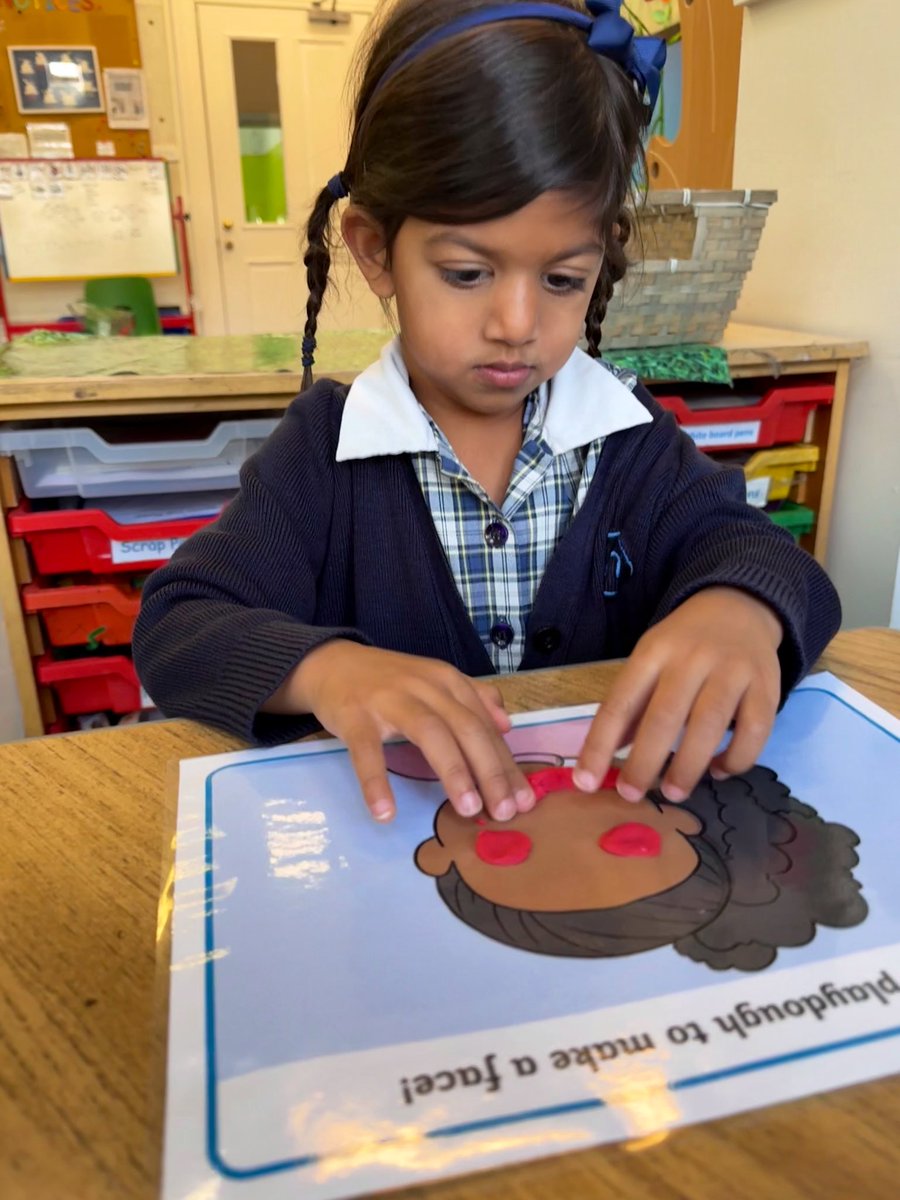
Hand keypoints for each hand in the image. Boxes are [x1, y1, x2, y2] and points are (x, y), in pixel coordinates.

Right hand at [281, 641, 534, 822]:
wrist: (331, 662)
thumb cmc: (388, 681)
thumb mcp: (434, 682)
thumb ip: (472, 699)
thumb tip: (507, 724)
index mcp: (447, 681)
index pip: (485, 725)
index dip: (506, 764)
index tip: (525, 801)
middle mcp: (425, 686)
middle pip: (466, 728)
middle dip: (490, 771)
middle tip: (505, 812)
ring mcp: (389, 699)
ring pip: (430, 733)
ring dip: (453, 772)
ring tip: (468, 810)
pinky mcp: (354, 715)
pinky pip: (367, 751)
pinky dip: (376, 782)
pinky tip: (385, 812)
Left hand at [574, 587, 782, 803]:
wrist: (739, 607)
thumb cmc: (684, 644)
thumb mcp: (649, 661)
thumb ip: (631, 707)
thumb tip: (605, 760)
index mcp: (653, 652)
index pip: (620, 702)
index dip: (600, 745)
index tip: (586, 781)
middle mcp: (691, 658)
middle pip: (664, 715)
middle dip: (644, 761)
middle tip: (631, 795)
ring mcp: (732, 670)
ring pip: (709, 724)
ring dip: (688, 766)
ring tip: (673, 792)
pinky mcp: (767, 686)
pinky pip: (754, 731)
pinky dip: (736, 759)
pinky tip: (719, 771)